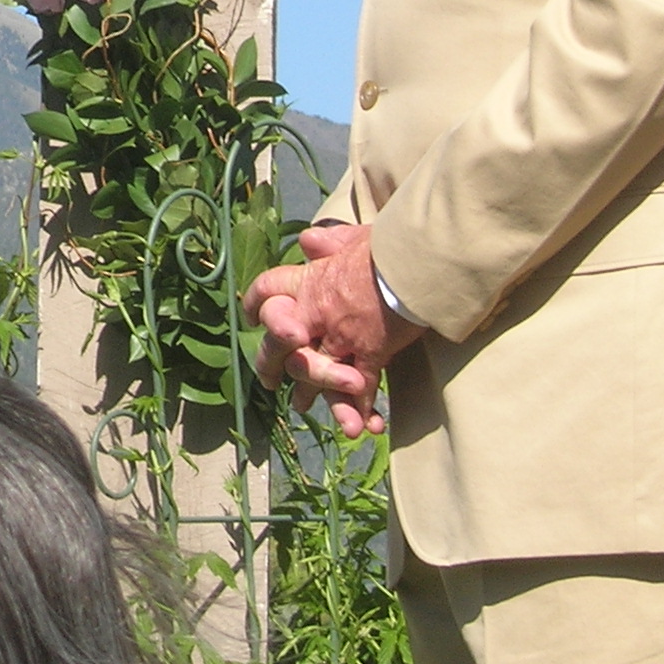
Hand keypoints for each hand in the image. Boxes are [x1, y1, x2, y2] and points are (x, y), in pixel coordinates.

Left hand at [243, 223, 424, 436]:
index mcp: (308, 282)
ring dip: (310, 394)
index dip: (256, 303)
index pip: (267, 290)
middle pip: (280, 344)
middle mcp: (316, 313)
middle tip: (267, 381)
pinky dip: (361, 408)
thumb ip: (327, 242)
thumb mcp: (350, 238)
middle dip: (271, 364)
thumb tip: (307, 241)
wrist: (413, 262)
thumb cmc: (385, 246)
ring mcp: (341, 337)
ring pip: (316, 374)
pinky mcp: (370, 354)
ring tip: (301, 407)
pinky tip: (364, 425)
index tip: (250, 315)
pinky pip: (360, 388)